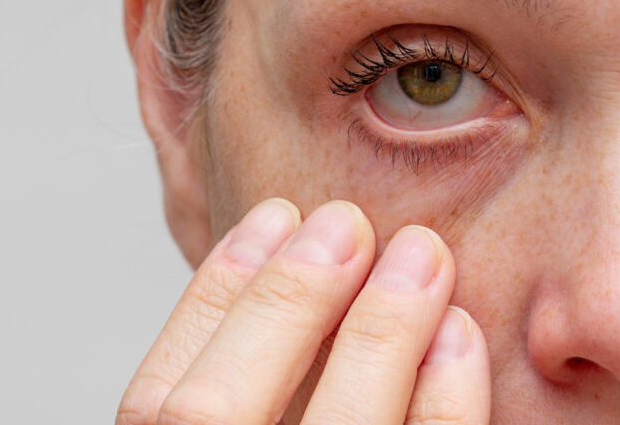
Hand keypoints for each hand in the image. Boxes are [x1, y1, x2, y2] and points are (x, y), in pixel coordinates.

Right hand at [116, 198, 490, 423]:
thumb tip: (272, 241)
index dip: (215, 294)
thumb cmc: (283, 415)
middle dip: (284, 299)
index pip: (157, 399)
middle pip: (215, 414)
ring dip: (377, 335)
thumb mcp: (233, 402)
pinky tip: (462, 337)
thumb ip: (234, 361)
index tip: (273, 214)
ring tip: (420, 251)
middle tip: (343, 218)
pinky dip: (445, 403)